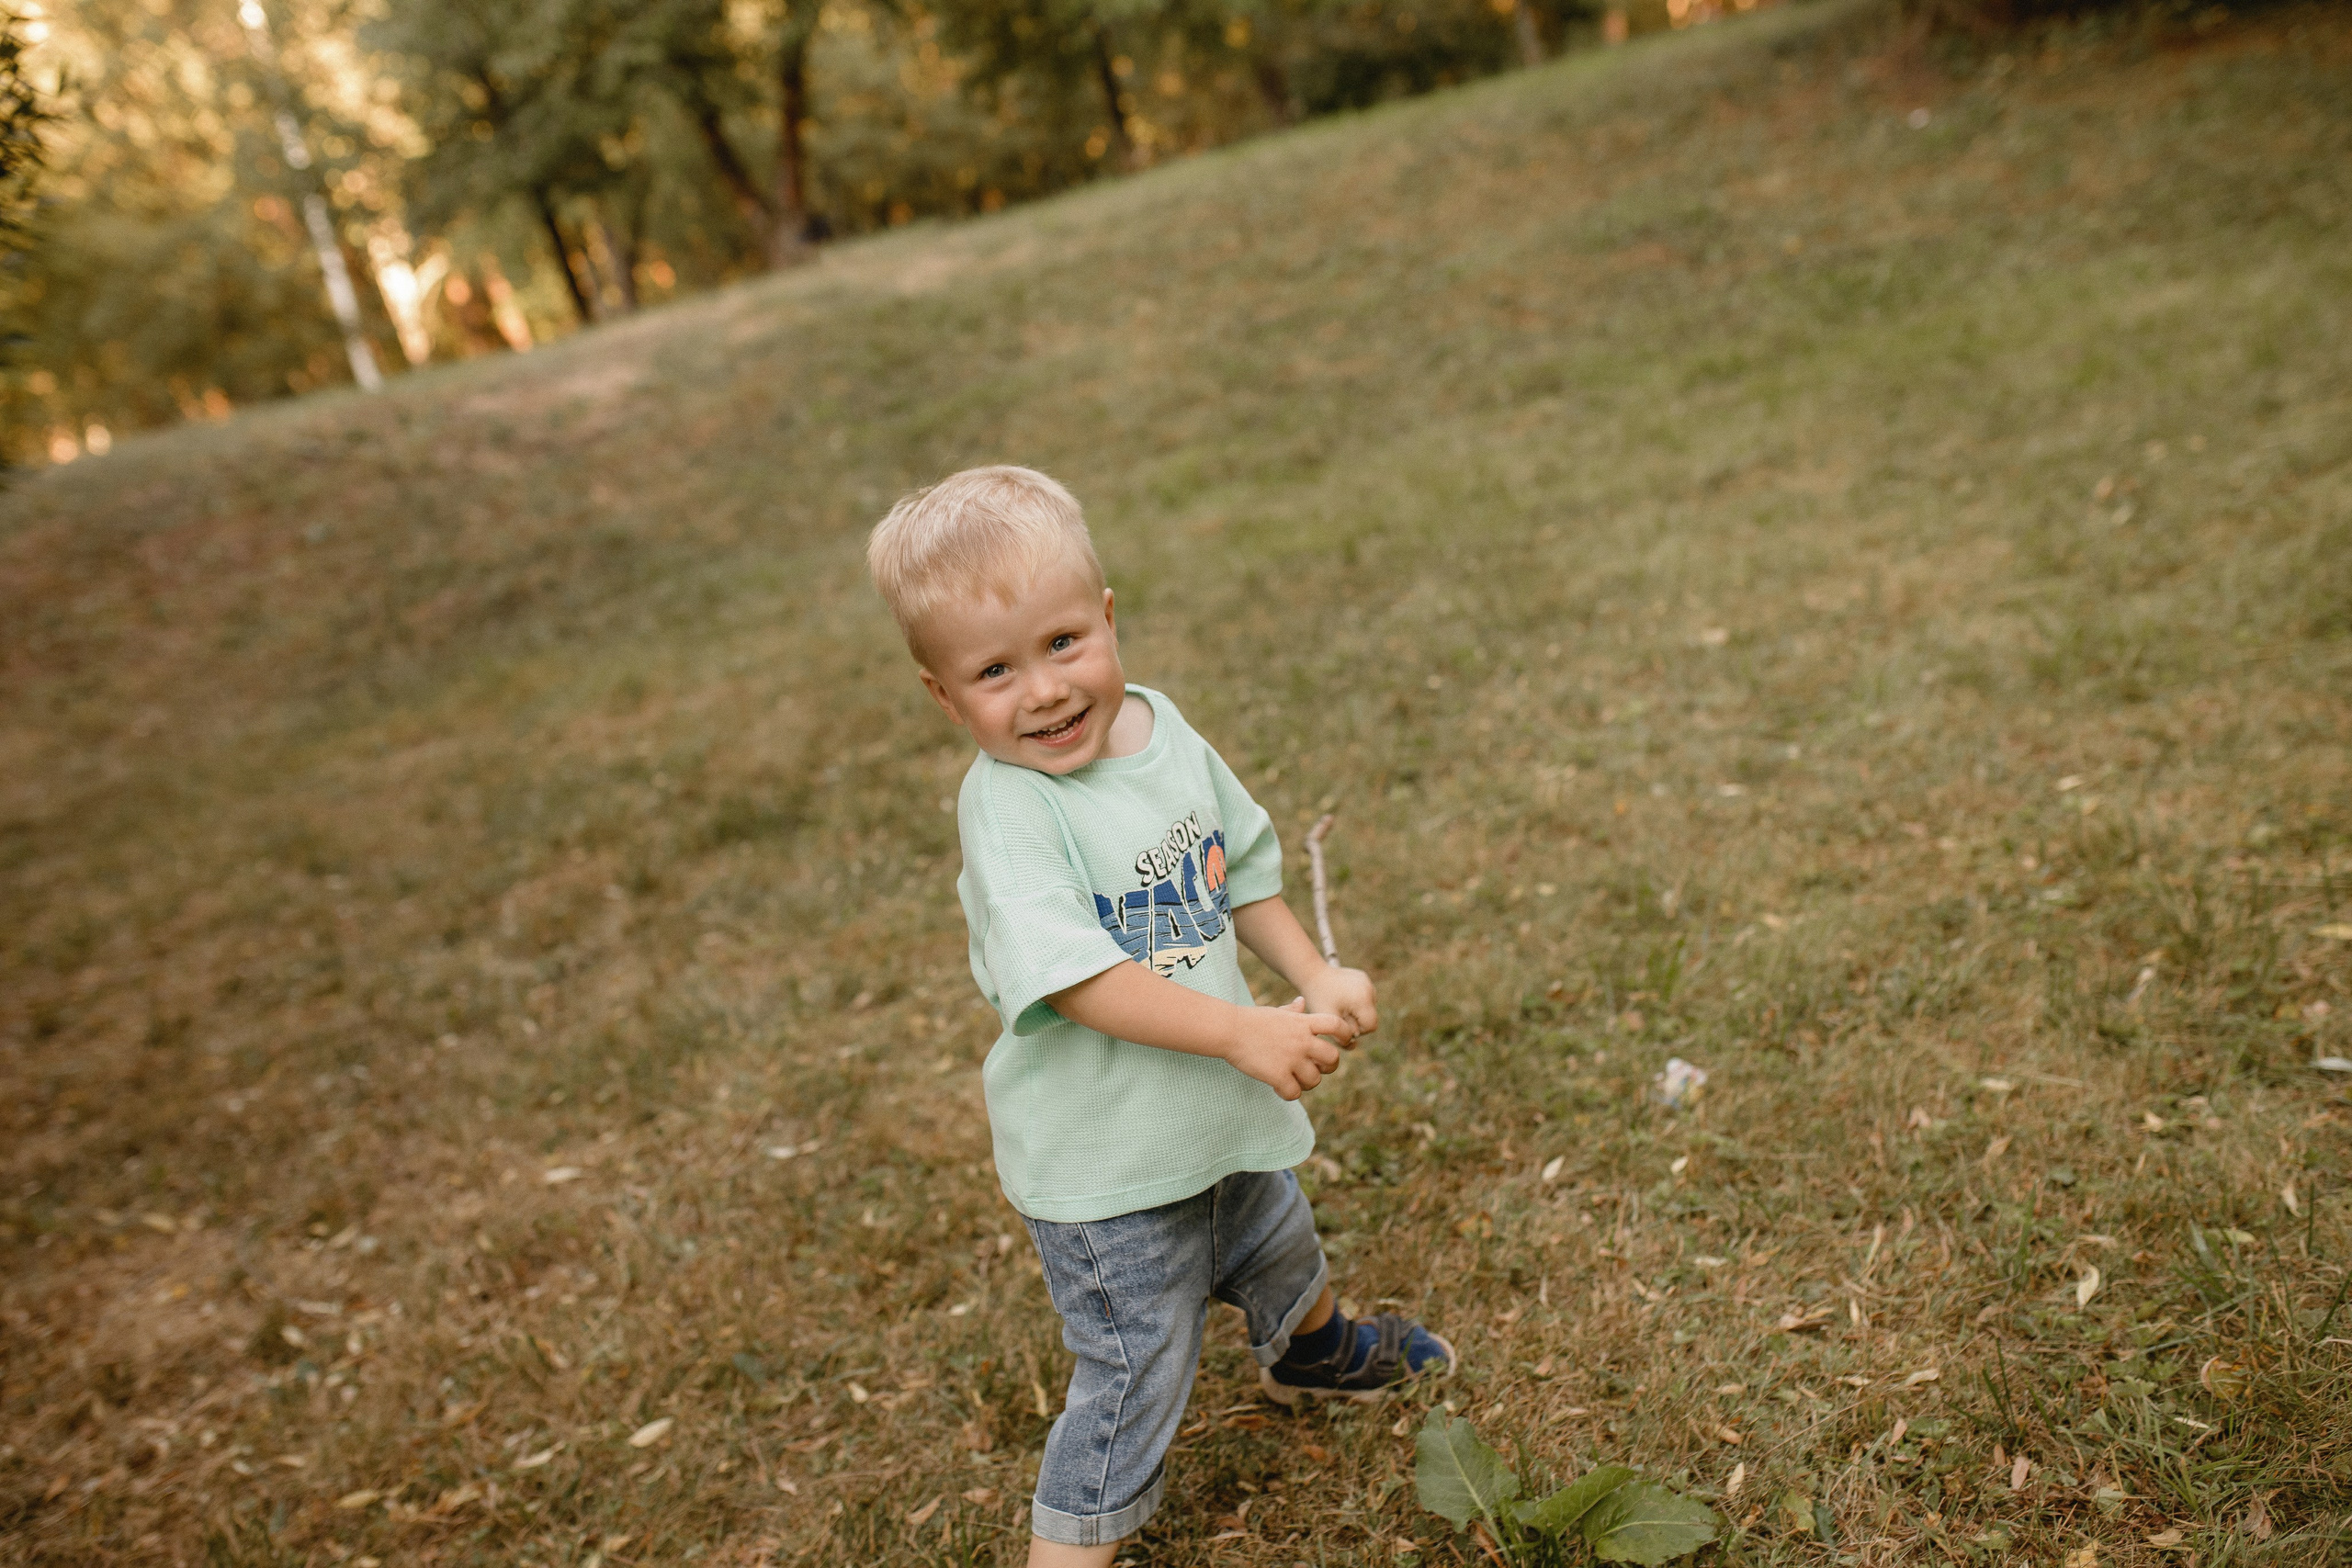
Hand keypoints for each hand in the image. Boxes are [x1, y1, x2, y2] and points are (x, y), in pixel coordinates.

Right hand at [1223, 998, 1351, 1100]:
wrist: (1230, 1029)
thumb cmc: (1250, 1020)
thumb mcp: (1276, 1012)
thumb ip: (1293, 1011)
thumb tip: (1301, 1002)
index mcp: (1303, 1023)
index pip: (1336, 1025)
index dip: (1345, 1034)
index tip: (1342, 1042)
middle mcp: (1302, 1041)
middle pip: (1332, 1058)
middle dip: (1328, 1067)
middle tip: (1316, 1069)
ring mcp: (1291, 1059)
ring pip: (1314, 1080)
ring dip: (1305, 1083)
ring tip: (1293, 1080)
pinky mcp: (1278, 1075)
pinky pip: (1294, 1093)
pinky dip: (1288, 1094)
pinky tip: (1279, 1088)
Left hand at [1298, 966, 1377, 1046]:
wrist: (1312, 973)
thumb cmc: (1319, 998)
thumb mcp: (1329, 1020)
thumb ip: (1341, 1036)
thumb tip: (1353, 1045)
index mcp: (1363, 1000)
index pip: (1371, 1026)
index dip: (1357, 1030)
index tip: (1342, 1024)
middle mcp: (1369, 989)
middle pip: (1370, 1017)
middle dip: (1356, 1020)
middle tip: (1338, 1014)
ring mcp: (1367, 981)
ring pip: (1368, 1007)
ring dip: (1356, 1011)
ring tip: (1339, 1005)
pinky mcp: (1363, 977)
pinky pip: (1364, 996)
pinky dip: (1355, 1001)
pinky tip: (1341, 996)